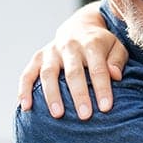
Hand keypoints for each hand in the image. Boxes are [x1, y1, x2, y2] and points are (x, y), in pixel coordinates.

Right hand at [17, 4, 127, 119]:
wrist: (80, 26)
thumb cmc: (102, 44)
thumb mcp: (116, 47)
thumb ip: (117, 60)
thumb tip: (116, 76)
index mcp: (92, 44)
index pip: (98, 68)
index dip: (102, 88)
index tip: (106, 108)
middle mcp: (70, 46)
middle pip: (73, 73)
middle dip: (79, 95)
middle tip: (85, 116)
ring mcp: (51, 52)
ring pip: (48, 73)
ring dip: (52, 95)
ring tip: (58, 115)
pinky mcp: (38, 57)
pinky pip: (27, 74)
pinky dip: (24, 90)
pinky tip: (26, 107)